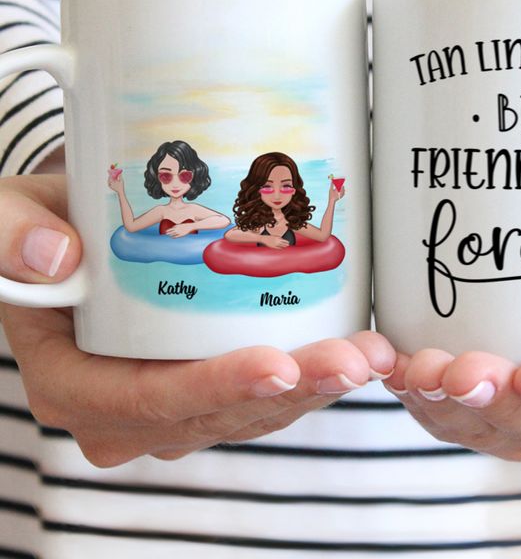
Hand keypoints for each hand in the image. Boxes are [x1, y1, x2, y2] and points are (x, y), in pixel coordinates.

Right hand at [0, 173, 395, 465]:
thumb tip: (55, 255)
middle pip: (219, 412)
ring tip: (374, 354)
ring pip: (254, 411)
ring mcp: (173, 403)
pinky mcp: (209, 381)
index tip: (279, 363)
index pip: (149, 400)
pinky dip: (311, 373)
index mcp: (75, 384)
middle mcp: (127, 411)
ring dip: (317, 386)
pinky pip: (266, 392)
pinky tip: (359, 349)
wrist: (70, 235)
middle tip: (357, 358)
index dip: (216, 387)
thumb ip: (9, 233)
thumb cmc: (37, 228)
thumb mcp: (4, 218)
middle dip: (293, 389)